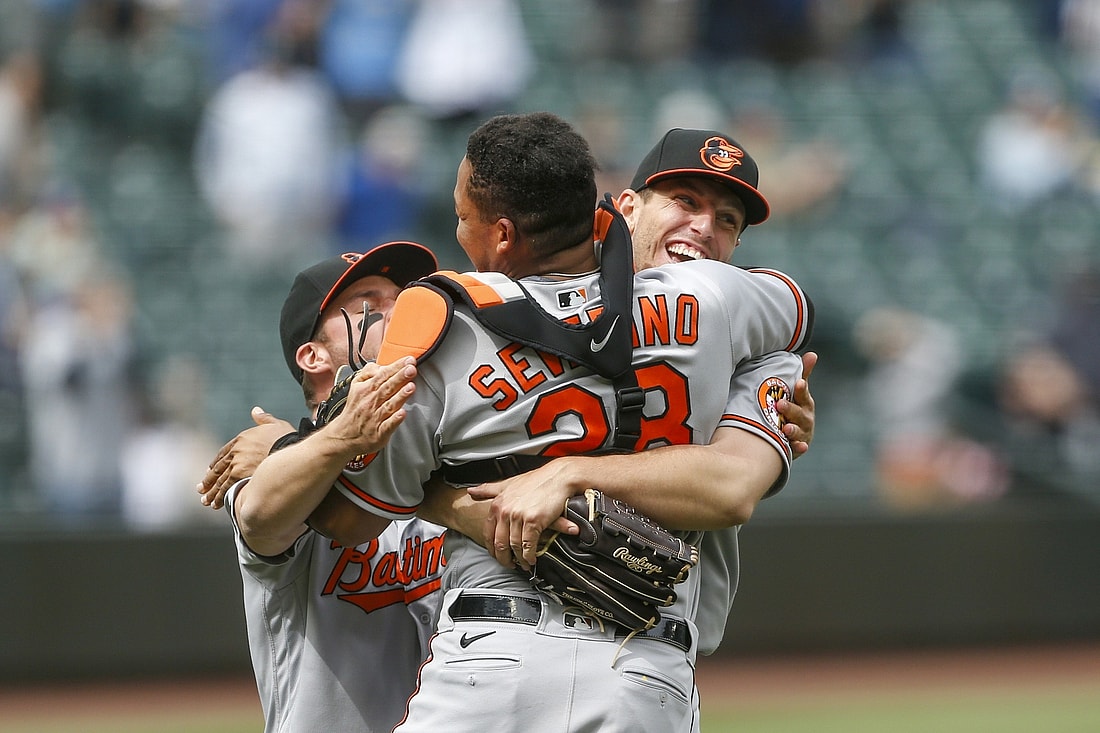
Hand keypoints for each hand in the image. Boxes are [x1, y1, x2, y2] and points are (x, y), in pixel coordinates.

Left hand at [198, 407, 293, 509]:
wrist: (290, 449)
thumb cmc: (286, 438)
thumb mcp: (275, 424)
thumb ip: (264, 419)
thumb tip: (255, 410)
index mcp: (241, 440)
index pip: (224, 453)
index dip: (217, 463)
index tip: (210, 471)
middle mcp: (235, 452)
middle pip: (218, 468)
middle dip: (209, 480)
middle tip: (202, 490)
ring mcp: (236, 464)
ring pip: (220, 480)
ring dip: (212, 492)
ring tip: (207, 501)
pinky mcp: (239, 476)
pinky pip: (226, 489)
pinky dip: (220, 497)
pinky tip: (216, 504)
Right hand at [323, 358, 416, 456]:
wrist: (344, 435)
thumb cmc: (355, 409)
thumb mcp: (356, 386)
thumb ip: (368, 372)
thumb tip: (381, 366)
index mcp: (365, 389)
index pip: (383, 375)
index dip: (396, 367)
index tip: (409, 360)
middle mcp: (370, 402)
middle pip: (387, 387)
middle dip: (400, 377)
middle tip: (411, 369)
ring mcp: (375, 418)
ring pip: (389, 405)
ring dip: (400, 396)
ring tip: (411, 386)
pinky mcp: (379, 433)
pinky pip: (388, 425)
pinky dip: (395, 419)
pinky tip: (402, 413)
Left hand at [467, 459, 582, 569]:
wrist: (559, 477)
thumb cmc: (536, 480)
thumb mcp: (508, 483)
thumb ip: (489, 489)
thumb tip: (471, 492)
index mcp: (498, 504)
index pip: (488, 533)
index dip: (493, 548)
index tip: (498, 555)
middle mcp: (505, 511)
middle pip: (500, 543)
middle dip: (504, 558)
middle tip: (510, 564)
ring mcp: (518, 516)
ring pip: (514, 546)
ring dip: (519, 559)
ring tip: (523, 564)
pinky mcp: (533, 521)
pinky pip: (528, 545)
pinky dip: (529, 555)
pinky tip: (532, 559)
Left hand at [778, 351, 816, 457]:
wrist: (793, 436)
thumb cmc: (795, 408)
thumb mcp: (798, 392)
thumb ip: (803, 373)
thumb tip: (812, 354)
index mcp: (805, 403)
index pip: (803, 395)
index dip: (801, 390)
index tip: (798, 383)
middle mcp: (806, 418)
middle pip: (800, 414)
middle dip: (791, 409)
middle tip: (779, 404)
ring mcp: (803, 433)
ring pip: (799, 432)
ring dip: (793, 430)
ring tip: (786, 429)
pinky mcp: (798, 446)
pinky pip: (799, 448)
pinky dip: (799, 448)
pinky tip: (797, 447)